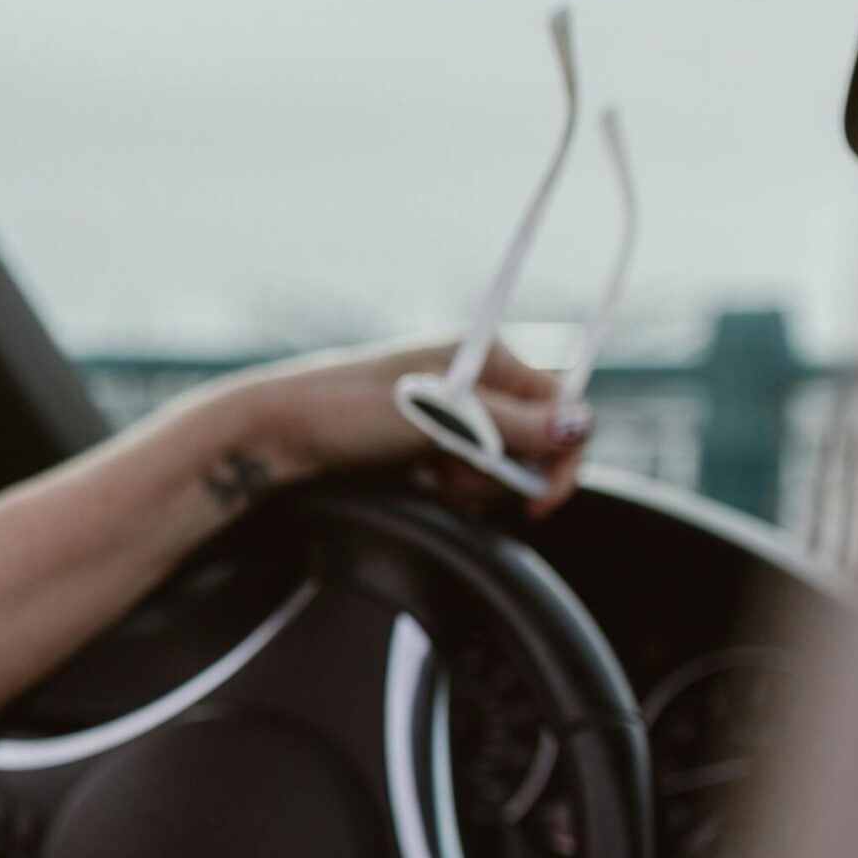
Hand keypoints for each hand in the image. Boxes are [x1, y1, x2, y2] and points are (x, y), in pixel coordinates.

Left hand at [205, 338, 592, 521]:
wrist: (277, 433)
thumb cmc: (348, 412)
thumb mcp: (434, 419)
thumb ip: (510, 425)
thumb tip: (580, 425)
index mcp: (487, 356)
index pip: (562, 407)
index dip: (559, 456)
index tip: (537, 501)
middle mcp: (476, 380)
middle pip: (535, 443)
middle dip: (505, 475)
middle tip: (457, 483)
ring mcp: (453, 412)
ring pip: (501, 466)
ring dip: (475, 486)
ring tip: (429, 479)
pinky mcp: (429, 442)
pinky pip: (468, 477)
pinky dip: (452, 490)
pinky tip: (419, 485)